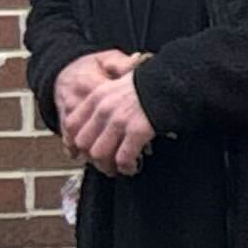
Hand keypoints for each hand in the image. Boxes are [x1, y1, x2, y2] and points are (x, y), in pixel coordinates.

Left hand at [53, 51, 153, 172]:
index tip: (81, 151)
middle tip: (104, 163)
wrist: (175, 78)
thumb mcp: (123, 80)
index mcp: (98, 96)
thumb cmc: (154, 81)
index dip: (73, 141)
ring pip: (99, 154)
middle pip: (83, 143)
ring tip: (118, 169)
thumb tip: (106, 107)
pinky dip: (126, 167)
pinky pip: (123, 158)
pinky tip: (132, 167)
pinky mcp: (137, 131)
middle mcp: (104, 109)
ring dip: (108, 166)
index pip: (72, 123)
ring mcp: (120, 120)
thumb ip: (109, 94)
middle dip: (92, 158)